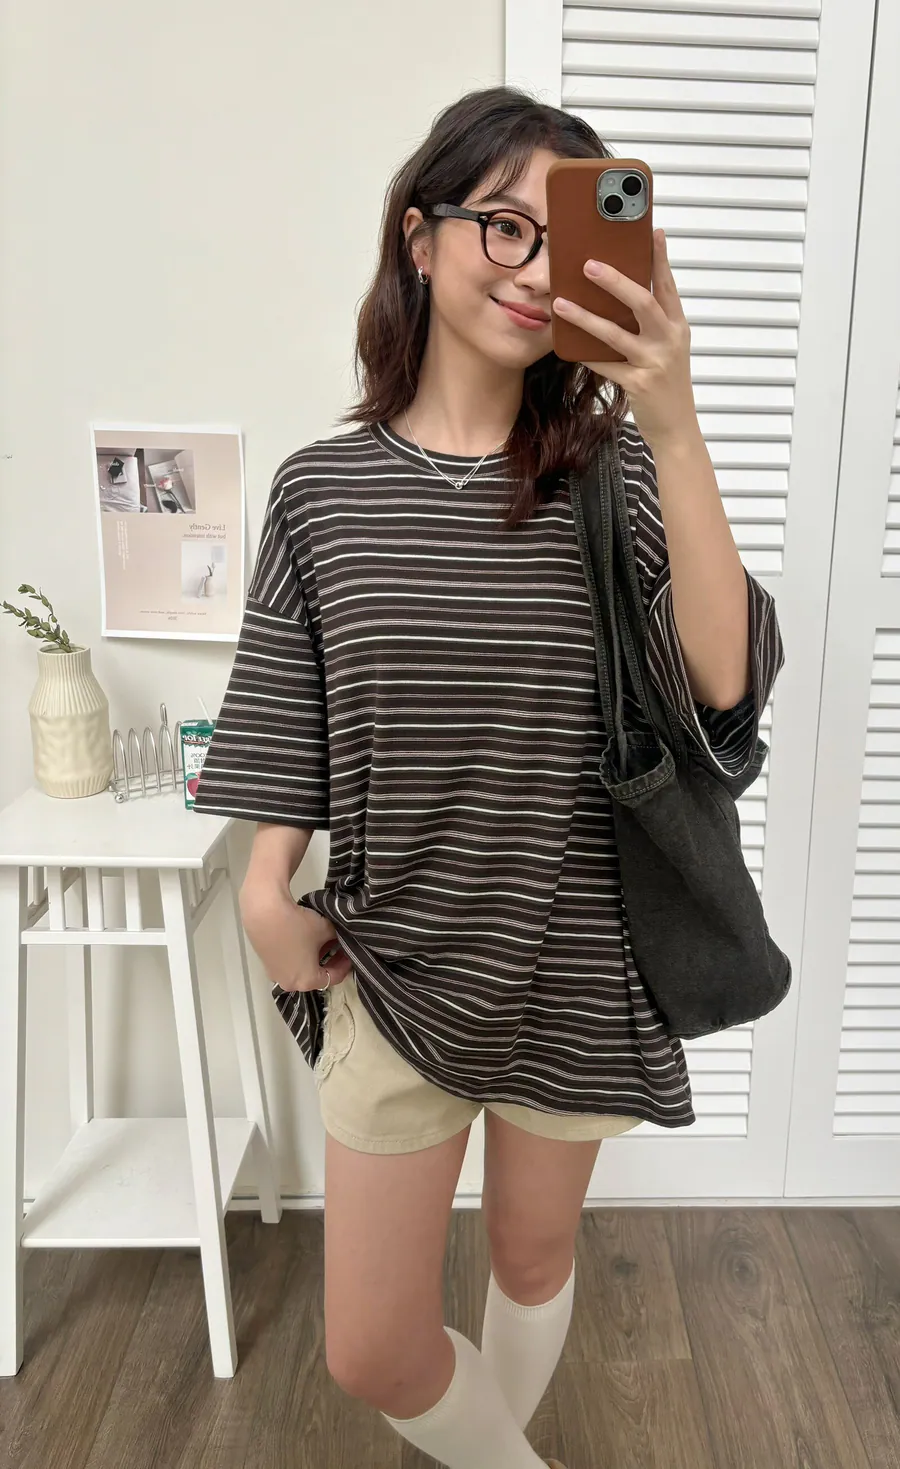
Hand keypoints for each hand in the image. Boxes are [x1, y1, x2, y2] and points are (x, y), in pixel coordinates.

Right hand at [239, 884, 352, 991]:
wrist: (264, 911)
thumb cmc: (299, 925)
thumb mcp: (326, 930)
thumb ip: (337, 938)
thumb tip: (338, 937)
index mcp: (307, 982)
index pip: (334, 977)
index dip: (345, 963)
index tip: (350, 951)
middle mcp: (290, 984)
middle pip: (317, 975)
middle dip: (329, 960)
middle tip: (338, 945)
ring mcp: (275, 974)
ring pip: (301, 969)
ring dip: (314, 957)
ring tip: (322, 940)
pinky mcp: (266, 962)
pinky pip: (288, 963)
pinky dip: (299, 954)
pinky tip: (304, 939)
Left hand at [552, 228, 697, 451]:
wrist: (677, 427)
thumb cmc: (668, 384)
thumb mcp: (668, 349)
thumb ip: (652, 324)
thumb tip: (621, 296)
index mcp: (677, 327)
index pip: (668, 286)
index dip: (661, 258)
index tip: (654, 232)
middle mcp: (669, 341)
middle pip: (642, 302)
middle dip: (615, 281)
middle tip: (589, 264)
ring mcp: (655, 363)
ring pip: (616, 334)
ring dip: (586, 317)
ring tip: (562, 303)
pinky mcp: (639, 385)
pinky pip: (606, 365)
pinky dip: (586, 354)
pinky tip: (568, 346)